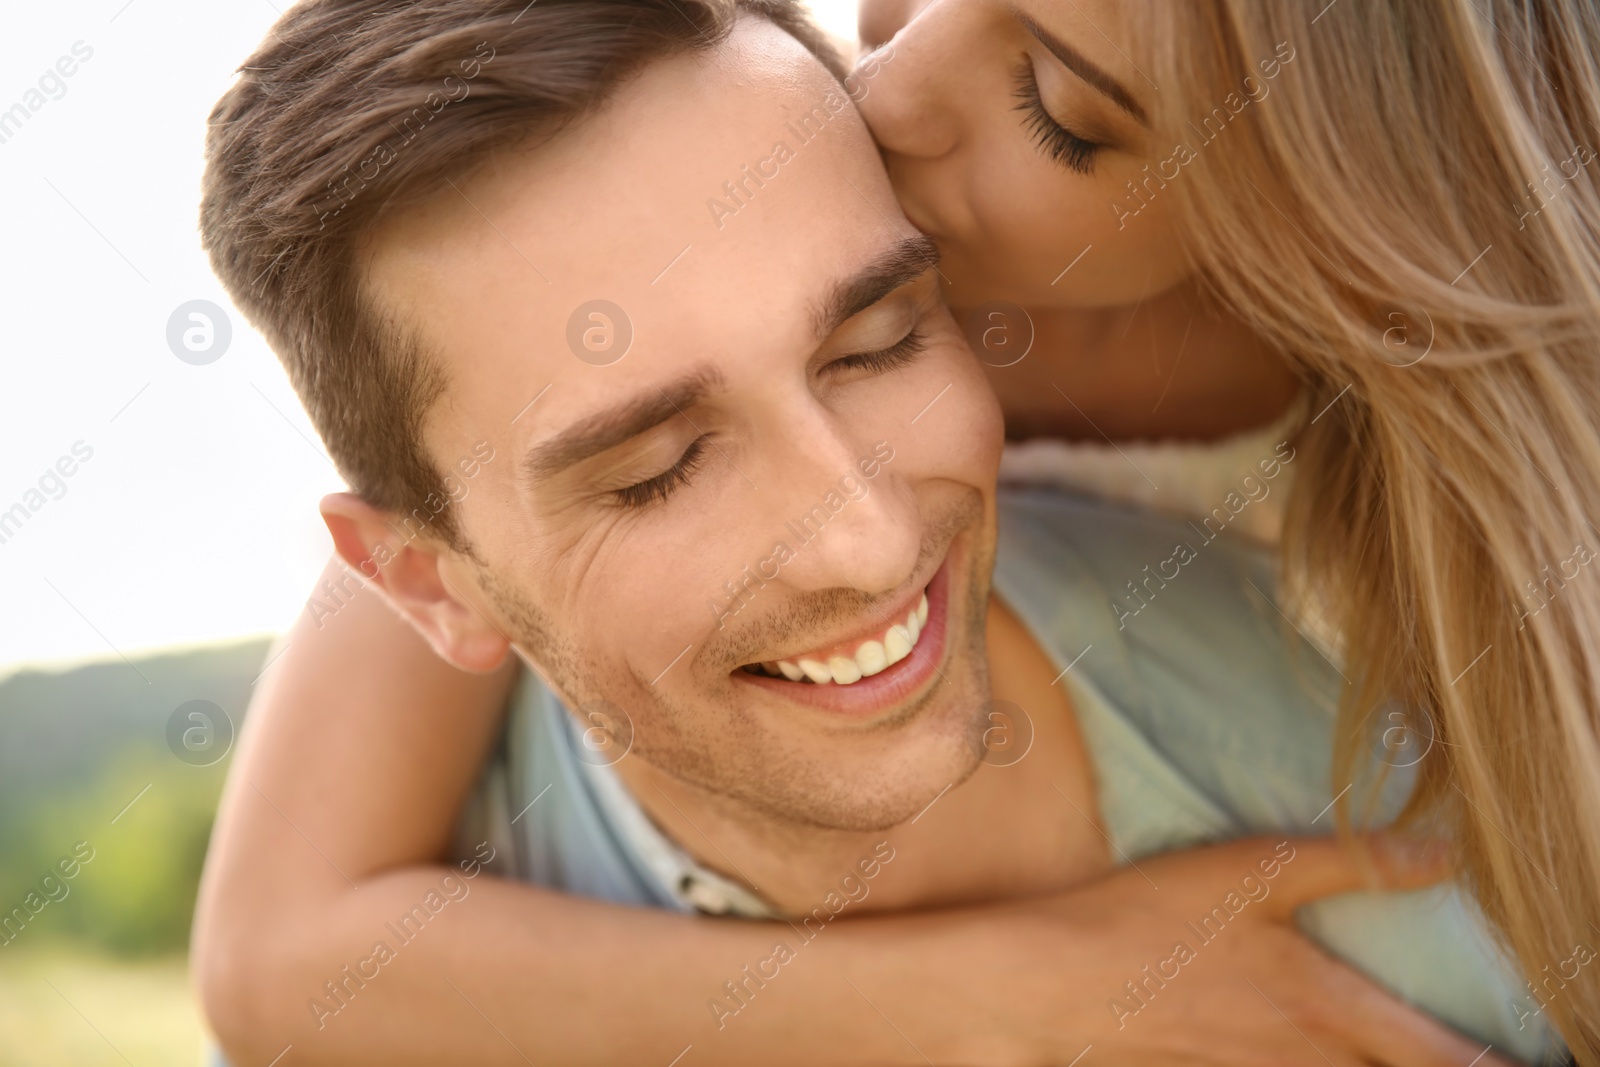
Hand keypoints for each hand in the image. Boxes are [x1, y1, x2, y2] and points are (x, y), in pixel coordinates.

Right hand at [933, 835, 1515, 1066]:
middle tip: (1473, 1060)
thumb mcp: (1254, 870)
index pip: (1432, 1055)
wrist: (1053, 981)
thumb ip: (1352, 862)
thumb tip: (1443, 852)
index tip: (1527, 1065)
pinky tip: (1293, 1051)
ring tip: (1378, 1050)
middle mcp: (1298, 1056)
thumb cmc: (1151, 918)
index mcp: (1322, 1006)